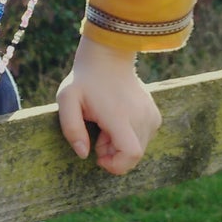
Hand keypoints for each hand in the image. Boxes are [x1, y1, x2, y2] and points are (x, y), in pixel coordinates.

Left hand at [55, 35, 161, 175]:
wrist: (108, 57)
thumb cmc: (84, 80)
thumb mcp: (66, 100)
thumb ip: (71, 129)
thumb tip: (84, 154)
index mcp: (119, 116)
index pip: (132, 154)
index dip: (116, 165)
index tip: (99, 157)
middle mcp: (140, 116)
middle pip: (134, 155)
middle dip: (114, 154)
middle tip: (98, 136)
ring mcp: (150, 114)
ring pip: (140, 147)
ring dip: (121, 145)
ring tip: (106, 126)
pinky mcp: (154, 114)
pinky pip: (145, 137)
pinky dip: (131, 137)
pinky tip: (118, 122)